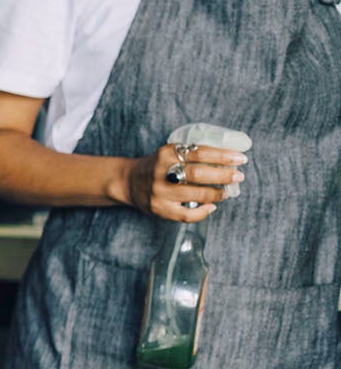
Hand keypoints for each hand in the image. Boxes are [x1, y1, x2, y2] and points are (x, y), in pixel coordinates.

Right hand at [123, 141, 245, 221]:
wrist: (128, 181)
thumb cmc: (157, 166)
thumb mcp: (169, 153)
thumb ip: (191, 154)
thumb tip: (228, 159)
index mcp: (166, 154)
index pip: (199, 153)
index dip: (223, 156)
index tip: (240, 158)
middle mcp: (161, 172)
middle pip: (198, 174)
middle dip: (223, 176)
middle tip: (238, 176)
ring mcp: (160, 193)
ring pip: (195, 195)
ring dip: (216, 194)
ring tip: (227, 192)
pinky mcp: (159, 209)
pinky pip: (186, 215)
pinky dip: (203, 213)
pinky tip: (211, 208)